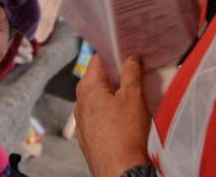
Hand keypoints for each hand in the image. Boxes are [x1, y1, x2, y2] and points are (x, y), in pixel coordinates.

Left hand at [74, 56, 151, 175]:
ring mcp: (82, 122)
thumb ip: (131, 73)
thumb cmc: (125, 132)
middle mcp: (80, 102)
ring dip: (114, 96)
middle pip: (98, 80)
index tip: (128, 51)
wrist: (119, 171)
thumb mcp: (133, 96)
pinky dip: (110, 113)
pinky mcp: (88, 138)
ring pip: (99, 100)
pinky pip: (99, 117)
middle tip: (135, 73)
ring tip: (134, 96)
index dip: (113, 53)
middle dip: (116, 75)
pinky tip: (125, 118)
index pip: (98, 60)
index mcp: (87, 87)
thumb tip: (131, 57)